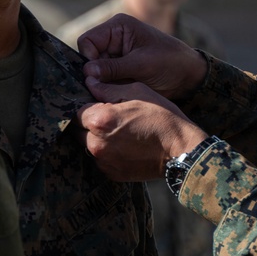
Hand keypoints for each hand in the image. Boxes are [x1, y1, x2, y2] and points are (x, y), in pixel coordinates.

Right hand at [77, 13, 207, 99]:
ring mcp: (116, 56)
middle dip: (96, 74)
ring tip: (119, 89)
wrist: (189, 77)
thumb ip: (113, 68)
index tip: (96, 75)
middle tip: (107, 87)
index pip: (87, 41)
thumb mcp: (141, 65)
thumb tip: (86, 72)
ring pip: (95, 72)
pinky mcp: (119, 71)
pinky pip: (104, 81)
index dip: (88, 58)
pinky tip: (120, 93)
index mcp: (118, 27)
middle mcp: (113, 39)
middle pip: (89, 57)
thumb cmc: (170, 62)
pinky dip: (109, 88)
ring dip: (103, 83)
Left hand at [77, 77, 208, 181]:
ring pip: (88, 145)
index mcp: (99, 120)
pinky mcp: (111, 174)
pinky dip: (107, 152)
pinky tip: (125, 146)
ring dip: (97, 138)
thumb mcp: (137, 92)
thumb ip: (108, 88)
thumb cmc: (161, 117)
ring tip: (120, 132)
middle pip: (78, 130)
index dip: (87, 106)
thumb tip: (89, 81)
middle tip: (110, 118)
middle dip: (89, 123)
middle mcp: (96, 143)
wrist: (180, 150)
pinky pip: (101, 159)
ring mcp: (103, 161)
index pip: (76, 111)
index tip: (98, 104)